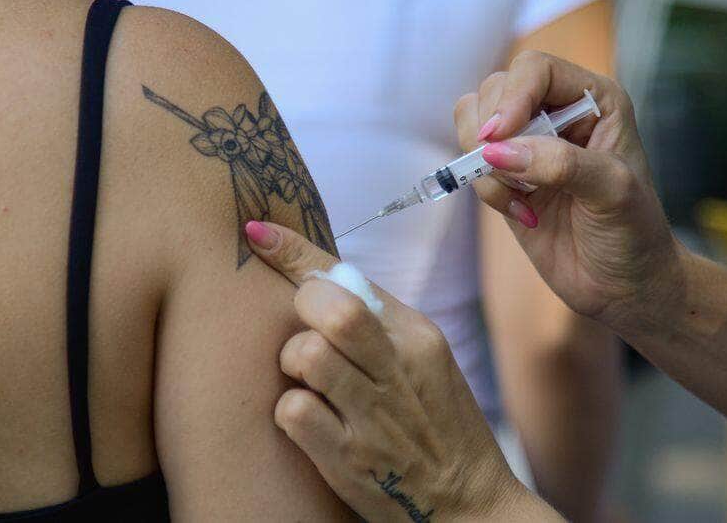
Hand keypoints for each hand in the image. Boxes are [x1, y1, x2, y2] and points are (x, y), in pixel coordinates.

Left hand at [244, 221, 559, 521]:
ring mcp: (375, 417)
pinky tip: (310, 421)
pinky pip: (292, 411)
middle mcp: (400, 370)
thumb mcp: (426, 364)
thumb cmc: (439, 426)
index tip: (256, 232)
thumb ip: (380, 325)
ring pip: (305, 354)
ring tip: (309, 379)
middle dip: (301, 309)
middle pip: (330, 308)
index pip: (351, 277)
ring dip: (292, 363)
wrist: (470, 505)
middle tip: (304, 330)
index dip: (295, 250)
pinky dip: (290, 412)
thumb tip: (318, 279)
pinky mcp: (350, 461)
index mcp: (419, 337)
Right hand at [455, 51, 683, 321]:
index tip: (499, 137)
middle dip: (491, 131)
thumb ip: (560, 164)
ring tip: (520, 195)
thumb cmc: (634, 234)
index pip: (536, 70)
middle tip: (510, 173)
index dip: (513, 96)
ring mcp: (529, 145)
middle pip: (496, 89)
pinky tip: (522, 212)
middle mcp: (559, 113)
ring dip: (483, 161)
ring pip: (474, 121)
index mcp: (595, 100)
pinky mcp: (508, 177)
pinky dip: (484, 187)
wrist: (626, 287)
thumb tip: (497, 151)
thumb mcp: (612, 192)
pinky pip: (471, 164)